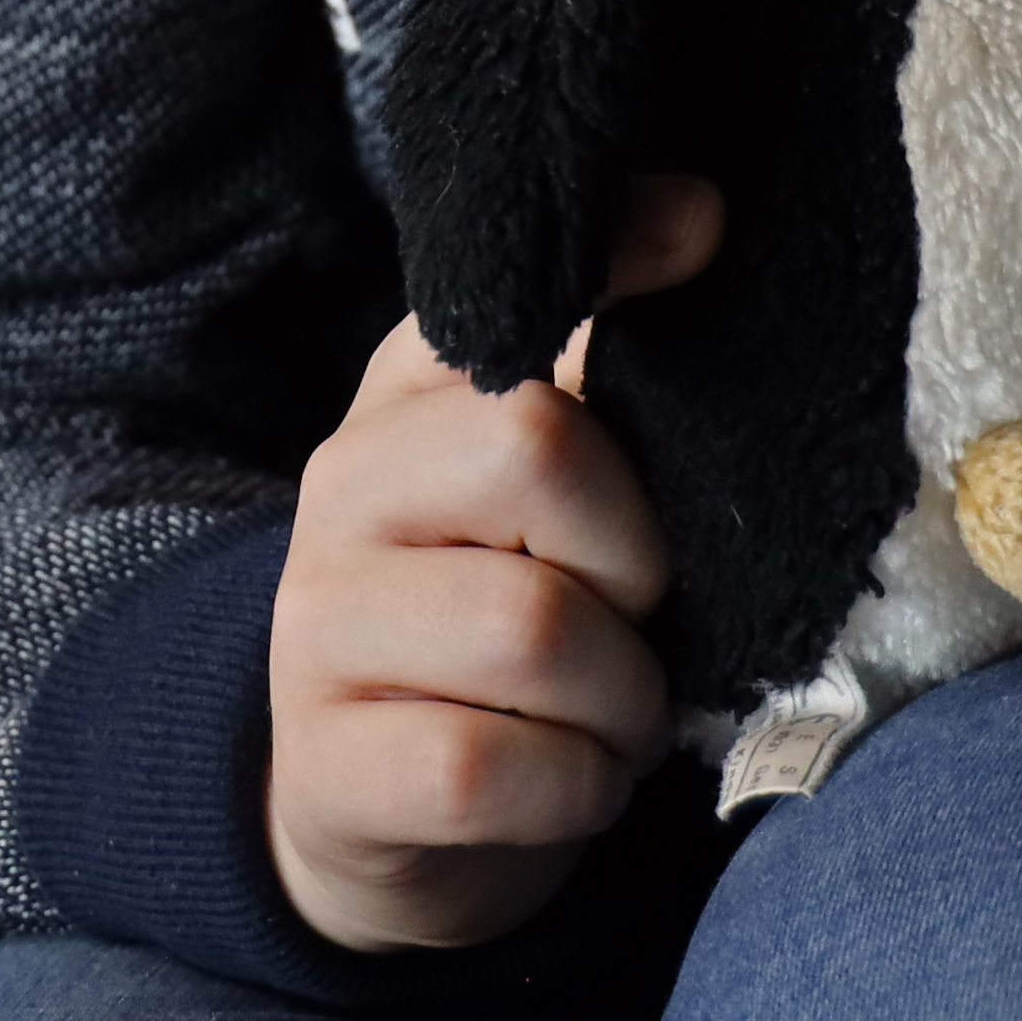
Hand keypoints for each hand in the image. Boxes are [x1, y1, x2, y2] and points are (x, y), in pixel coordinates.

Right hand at [264, 175, 721, 953]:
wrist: (378, 808)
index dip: (616, 307)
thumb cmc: (498, 617)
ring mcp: (317, 633)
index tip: (704, 259)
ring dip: (622, 699)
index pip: (509, 315)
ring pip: (534, 630)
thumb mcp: (548, 482)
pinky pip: (492, 768)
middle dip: (635, 553)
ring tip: (612, 714)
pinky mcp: (331, 769)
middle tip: (637, 613)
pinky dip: (573, 789)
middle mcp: (338, 494)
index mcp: (402, 401)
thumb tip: (699, 212)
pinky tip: (570, 780)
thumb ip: (606, 349)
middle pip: (536, 452)